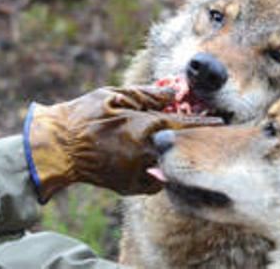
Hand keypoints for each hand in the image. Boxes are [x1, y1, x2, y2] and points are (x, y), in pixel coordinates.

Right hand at [23, 86, 221, 201]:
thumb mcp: (114, 95)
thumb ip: (148, 94)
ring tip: (171, 148)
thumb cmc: (83, 116)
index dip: (204, 123)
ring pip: (168, 168)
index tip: (221, 122)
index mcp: (144, 127)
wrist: (57, 147)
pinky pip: (153, 182)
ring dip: (172, 158)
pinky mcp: (128, 187)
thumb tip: (174, 91)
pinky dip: (155, 172)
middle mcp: (146, 153)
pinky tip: (149, 161)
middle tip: (202, 136)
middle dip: (191, 142)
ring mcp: (137, 173)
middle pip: (181, 149)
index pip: (184, 126)